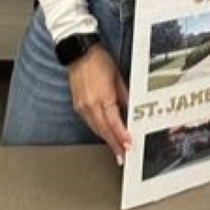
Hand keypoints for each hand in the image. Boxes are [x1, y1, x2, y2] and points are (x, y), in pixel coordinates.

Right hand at [67, 44, 131, 162]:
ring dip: (106, 139)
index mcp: (102, 97)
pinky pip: (90, 122)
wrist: (79, 53)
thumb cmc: (99, 61)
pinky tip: (105, 134)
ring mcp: (82, 106)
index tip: (128, 145)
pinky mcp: (78, 105)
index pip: (114, 122)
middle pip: (104, 130)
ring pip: (96, 128)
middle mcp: (90, 104)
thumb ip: (125, 96)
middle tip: (122, 156)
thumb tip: (132, 109)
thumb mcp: (118, 78)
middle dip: (114, 144)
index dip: (121, 136)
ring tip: (116, 149)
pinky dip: (98, 130)